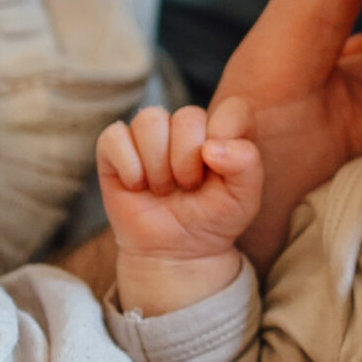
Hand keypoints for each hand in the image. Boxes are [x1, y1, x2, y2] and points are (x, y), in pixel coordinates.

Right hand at [97, 101, 261, 316]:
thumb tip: (210, 147)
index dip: (226, 137)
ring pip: (150, 119)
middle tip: (187, 188)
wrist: (176, 252)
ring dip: (158, 164)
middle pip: (188, 116)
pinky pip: (115, 136)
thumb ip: (246, 165)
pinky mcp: (115, 147)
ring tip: (163, 189)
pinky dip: (129, 167)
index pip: (234, 109)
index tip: (218, 172)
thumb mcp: (244, 200)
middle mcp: (187, 126)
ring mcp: (150, 134)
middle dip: (188, 162)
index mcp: (224, 131)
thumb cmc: (212, 220)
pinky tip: (137, 186)